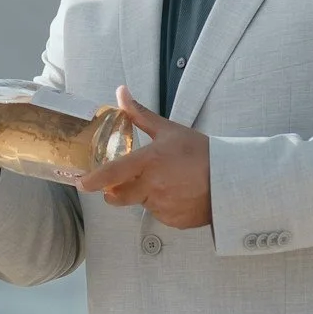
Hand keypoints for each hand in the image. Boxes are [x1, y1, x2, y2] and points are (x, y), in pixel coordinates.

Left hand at [79, 87, 212, 228]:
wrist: (231, 179)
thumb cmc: (200, 152)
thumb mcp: (169, 130)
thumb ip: (141, 115)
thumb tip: (121, 93)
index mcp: (149, 162)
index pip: (112, 174)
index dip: (93, 181)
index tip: (81, 183)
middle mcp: (152, 187)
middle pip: (117, 197)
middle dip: (114, 191)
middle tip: (123, 181)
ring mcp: (162, 207)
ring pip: (139, 204)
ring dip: (143, 195)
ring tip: (166, 181)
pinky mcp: (172, 221)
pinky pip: (158, 214)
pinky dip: (162, 206)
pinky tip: (177, 193)